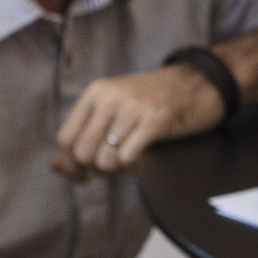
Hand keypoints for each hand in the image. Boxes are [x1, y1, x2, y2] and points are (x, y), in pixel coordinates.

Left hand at [52, 63, 226, 179]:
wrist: (203, 83)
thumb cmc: (155, 100)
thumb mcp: (115, 109)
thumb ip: (84, 135)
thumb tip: (54, 168)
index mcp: (96, 92)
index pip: (65, 138)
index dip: (70, 163)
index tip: (82, 174)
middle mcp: (110, 98)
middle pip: (81, 152)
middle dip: (92, 169)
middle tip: (109, 169)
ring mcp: (133, 108)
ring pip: (103, 160)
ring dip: (113, 171)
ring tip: (126, 162)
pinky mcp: (155, 122)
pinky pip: (126, 159)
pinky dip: (131, 168)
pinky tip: (140, 160)